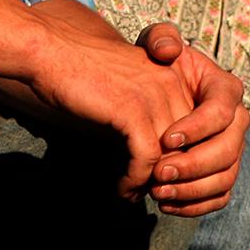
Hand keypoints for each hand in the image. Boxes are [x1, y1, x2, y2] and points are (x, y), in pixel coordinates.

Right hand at [17, 12, 245, 212]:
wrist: (51, 52)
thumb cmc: (81, 74)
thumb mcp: (126, 91)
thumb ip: (147, 114)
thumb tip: (154, 156)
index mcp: (175, 77)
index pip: (198, 129)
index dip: (184, 161)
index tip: (163, 181)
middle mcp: (172, 84)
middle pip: (191, 145)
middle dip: (174, 178)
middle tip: (154, 197)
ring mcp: (154, 96)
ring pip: (173, 156)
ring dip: (155, 184)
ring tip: (134, 195)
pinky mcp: (132, 110)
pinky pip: (146, 158)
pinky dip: (135, 180)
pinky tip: (123, 189)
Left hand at [136, 22, 248, 216]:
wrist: (145, 98)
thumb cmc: (150, 70)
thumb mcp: (152, 45)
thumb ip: (160, 37)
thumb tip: (169, 50)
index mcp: (225, 90)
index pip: (223, 111)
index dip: (199, 127)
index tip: (166, 138)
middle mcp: (235, 122)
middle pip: (229, 149)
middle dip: (194, 165)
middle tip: (159, 173)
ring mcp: (230, 150)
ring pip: (226, 177)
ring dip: (193, 190)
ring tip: (158, 193)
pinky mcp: (219, 174)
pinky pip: (218, 196)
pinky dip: (195, 206)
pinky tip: (166, 205)